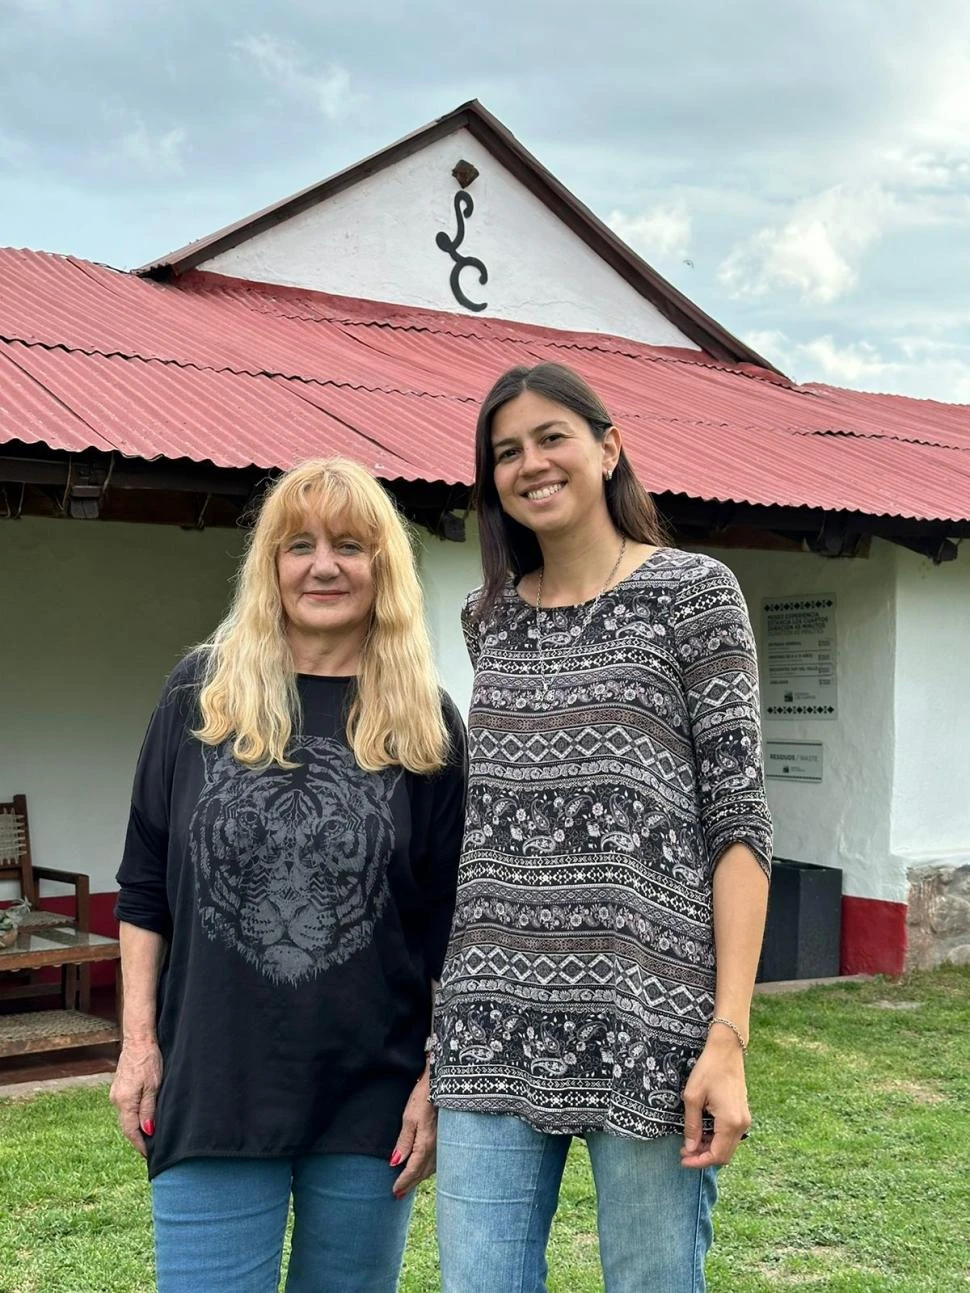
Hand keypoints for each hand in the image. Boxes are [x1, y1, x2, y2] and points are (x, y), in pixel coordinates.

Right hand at [110, 1039, 162, 1157]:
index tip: (150, 1156)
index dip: (141, 1145)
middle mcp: (116, 1100)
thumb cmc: (149, 1060)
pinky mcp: (119, 1088)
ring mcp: (116, 1094)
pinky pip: (126, 1108)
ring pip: (126, 1117)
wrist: (138, 1039)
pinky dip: (133, 1117)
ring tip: (148, 1138)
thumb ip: (148, 1110)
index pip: (131, 1132)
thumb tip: (147, 1132)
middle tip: (151, 1151)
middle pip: (126, 1127)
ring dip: (135, 1128)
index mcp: (125, 1102)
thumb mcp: (154, 1087)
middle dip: (138, 1139)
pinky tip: (142, 1119)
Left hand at [389, 1065, 436, 1197]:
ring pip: (432, 1168)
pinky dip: (430, 1169)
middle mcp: (438, 1147)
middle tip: (399, 1194)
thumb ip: (404, 1142)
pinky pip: (439, 1160)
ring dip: (421, 1177)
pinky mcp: (449, 1137)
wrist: (445, 1083)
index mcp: (426, 1144)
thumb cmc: (424, 1097)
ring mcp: (445, 1143)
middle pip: (423, 1172)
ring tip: (411, 1184)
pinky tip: (427, 1169)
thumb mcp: (409, 1118)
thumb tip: (394, 1163)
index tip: (394, 1191)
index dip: (403, 1181)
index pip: (413, 1169)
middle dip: (411, 1183)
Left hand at [680, 1030, 750, 1169]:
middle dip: (703, 1157)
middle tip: (684, 1151)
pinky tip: (702, 1132)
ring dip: (710, 1148)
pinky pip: (731, 1135)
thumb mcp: (693, 1097)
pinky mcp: (743, 1113)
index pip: (717, 1155)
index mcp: (730, 1122)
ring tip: (690, 1142)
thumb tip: (690, 1147)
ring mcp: (744, 1119)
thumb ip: (692, 1125)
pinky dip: (717, 1139)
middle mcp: (742, 1124)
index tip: (683, 1160)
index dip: (699, 1161)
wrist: (726, 1050)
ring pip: (728, 1146)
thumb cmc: (708, 1069)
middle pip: (724, 1155)